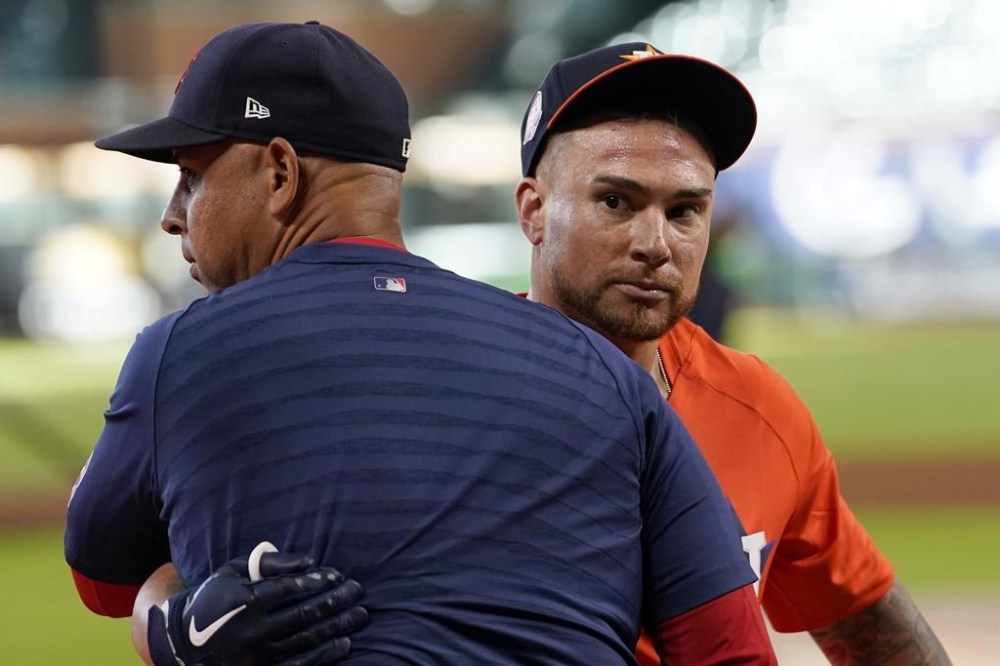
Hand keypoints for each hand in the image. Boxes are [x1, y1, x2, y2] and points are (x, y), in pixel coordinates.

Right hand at [147, 542, 367, 665]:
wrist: (184, 640)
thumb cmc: (216, 597)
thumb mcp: (232, 571)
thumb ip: (268, 562)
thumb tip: (308, 561)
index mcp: (242, 600)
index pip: (287, 589)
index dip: (315, 581)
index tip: (336, 575)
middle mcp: (250, 629)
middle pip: (302, 614)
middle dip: (335, 601)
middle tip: (357, 590)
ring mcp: (256, 654)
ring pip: (306, 638)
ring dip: (338, 626)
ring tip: (361, 614)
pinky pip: (299, 664)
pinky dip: (324, 654)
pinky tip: (345, 643)